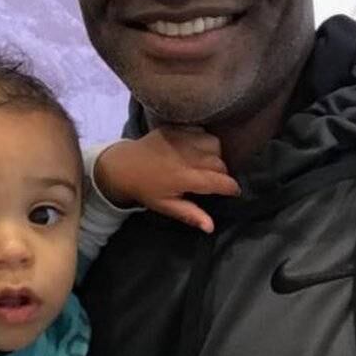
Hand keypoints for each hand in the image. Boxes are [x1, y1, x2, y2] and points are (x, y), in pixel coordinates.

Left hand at [93, 127, 239, 232]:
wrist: (122, 166)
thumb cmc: (145, 189)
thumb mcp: (165, 206)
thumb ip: (190, 214)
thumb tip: (211, 227)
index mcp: (185, 177)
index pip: (220, 181)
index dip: (231, 188)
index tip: (232, 192)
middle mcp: (186, 156)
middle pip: (220, 162)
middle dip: (223, 172)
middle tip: (215, 180)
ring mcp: (181, 139)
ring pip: (214, 143)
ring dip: (216, 153)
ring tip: (208, 163)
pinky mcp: (175, 129)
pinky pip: (200, 131)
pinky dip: (204, 139)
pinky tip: (197, 149)